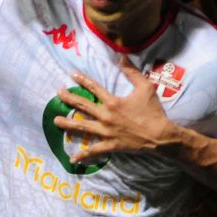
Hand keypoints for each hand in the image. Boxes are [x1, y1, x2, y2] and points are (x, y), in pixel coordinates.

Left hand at [53, 57, 183, 161]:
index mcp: (113, 102)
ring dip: (67, 124)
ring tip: (55, 121)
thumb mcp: (145, 87)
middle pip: (82, 106)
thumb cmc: (153, 111)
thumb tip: (122, 57)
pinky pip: (94, 151)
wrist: (160, 135)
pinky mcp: (110, 145)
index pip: (94, 88)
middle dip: (68, 99)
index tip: (72, 75)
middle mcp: (106, 116)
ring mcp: (106, 132)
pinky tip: (72, 159)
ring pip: (82, 127)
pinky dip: (82, 155)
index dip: (83, 80)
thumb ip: (132, 72)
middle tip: (58, 94)